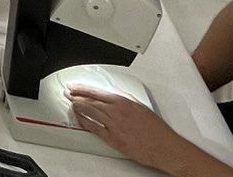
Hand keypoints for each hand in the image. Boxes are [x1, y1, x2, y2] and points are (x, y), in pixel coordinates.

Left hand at [68, 88, 190, 171]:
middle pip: (91, 101)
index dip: (83, 88)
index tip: (75, 86)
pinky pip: (94, 128)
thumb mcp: (141, 107)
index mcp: (125, 102)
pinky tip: (79, 118)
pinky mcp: (113, 139)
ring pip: (91, 112)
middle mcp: (117, 112)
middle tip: (68, 92)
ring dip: (78, 106)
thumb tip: (116, 95)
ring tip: (71, 103)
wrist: (164, 147)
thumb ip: (127, 99)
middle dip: (77, 96)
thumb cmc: (157, 129)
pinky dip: (84, 122)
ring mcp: (114, 125)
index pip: (98, 92)